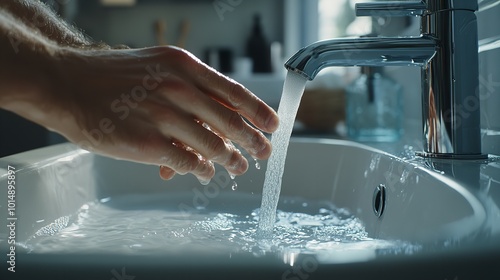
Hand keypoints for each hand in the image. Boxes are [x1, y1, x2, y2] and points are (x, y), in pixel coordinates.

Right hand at [48, 46, 278, 182]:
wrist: (67, 83)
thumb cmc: (113, 77)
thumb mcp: (158, 67)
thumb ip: (190, 90)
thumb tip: (217, 120)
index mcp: (184, 67)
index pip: (234, 93)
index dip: (259, 112)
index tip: (273, 125)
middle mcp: (179, 90)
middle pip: (231, 122)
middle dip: (253, 141)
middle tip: (263, 151)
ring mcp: (164, 117)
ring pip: (213, 146)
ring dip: (231, 160)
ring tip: (238, 166)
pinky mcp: (148, 144)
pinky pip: (189, 162)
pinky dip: (202, 169)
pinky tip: (205, 172)